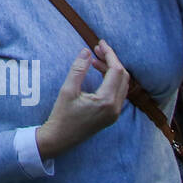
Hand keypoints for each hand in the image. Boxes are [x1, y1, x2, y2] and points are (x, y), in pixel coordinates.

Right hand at [36, 42, 129, 159]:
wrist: (60, 139)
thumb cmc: (61, 115)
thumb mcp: (67, 90)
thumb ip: (78, 69)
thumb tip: (86, 51)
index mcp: (106, 101)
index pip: (116, 71)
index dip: (110, 54)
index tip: (100, 43)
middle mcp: (115, 108)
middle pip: (123, 76)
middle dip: (112, 60)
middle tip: (96, 49)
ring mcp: (115, 113)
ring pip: (122, 84)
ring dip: (112, 70)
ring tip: (94, 60)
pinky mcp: (111, 115)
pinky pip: (118, 92)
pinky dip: (111, 80)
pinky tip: (98, 73)